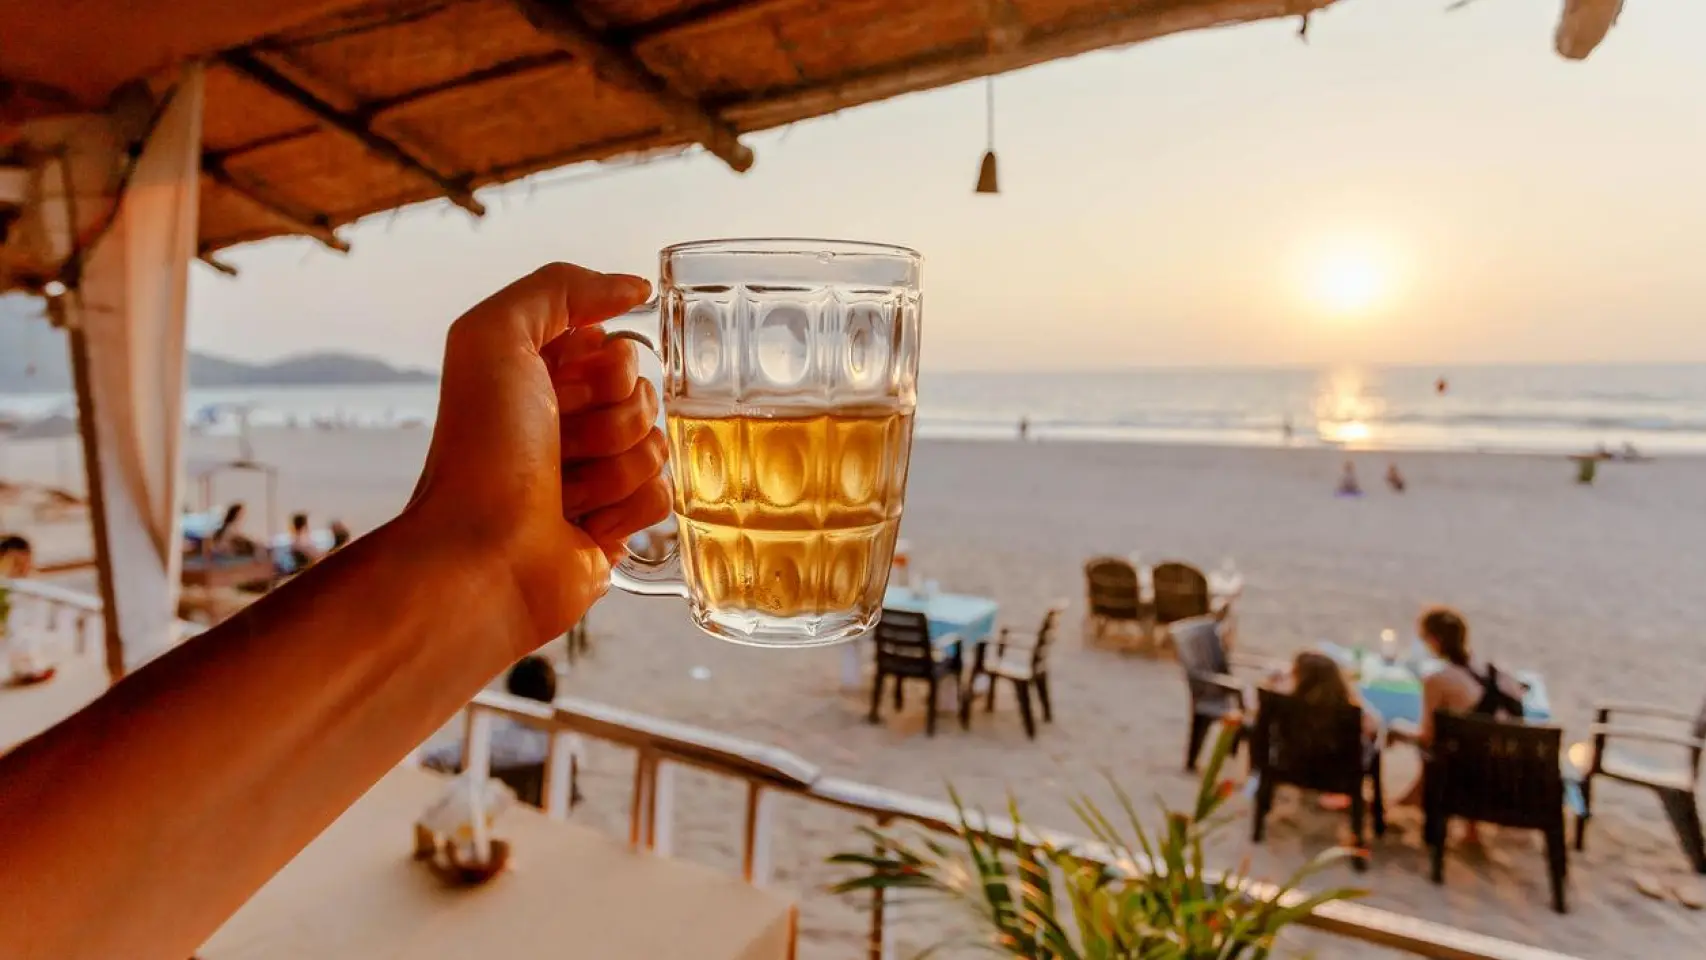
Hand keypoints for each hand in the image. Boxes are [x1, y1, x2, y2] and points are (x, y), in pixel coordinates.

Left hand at [407, 263, 670, 652]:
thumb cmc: (481, 453)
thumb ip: (559, 288)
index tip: (557, 393)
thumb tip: (634, 288)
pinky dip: (626, 509)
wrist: (483, 558)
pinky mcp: (615, 525)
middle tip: (560, 447)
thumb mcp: (494, 337)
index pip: (616, 347)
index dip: (599, 370)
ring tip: (565, 493)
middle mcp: (565, 422)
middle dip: (610, 420)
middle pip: (644, 394)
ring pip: (658, 446)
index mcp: (538, 377)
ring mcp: (593, 475)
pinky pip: (663, 496)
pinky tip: (583, 524)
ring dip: (614, 469)